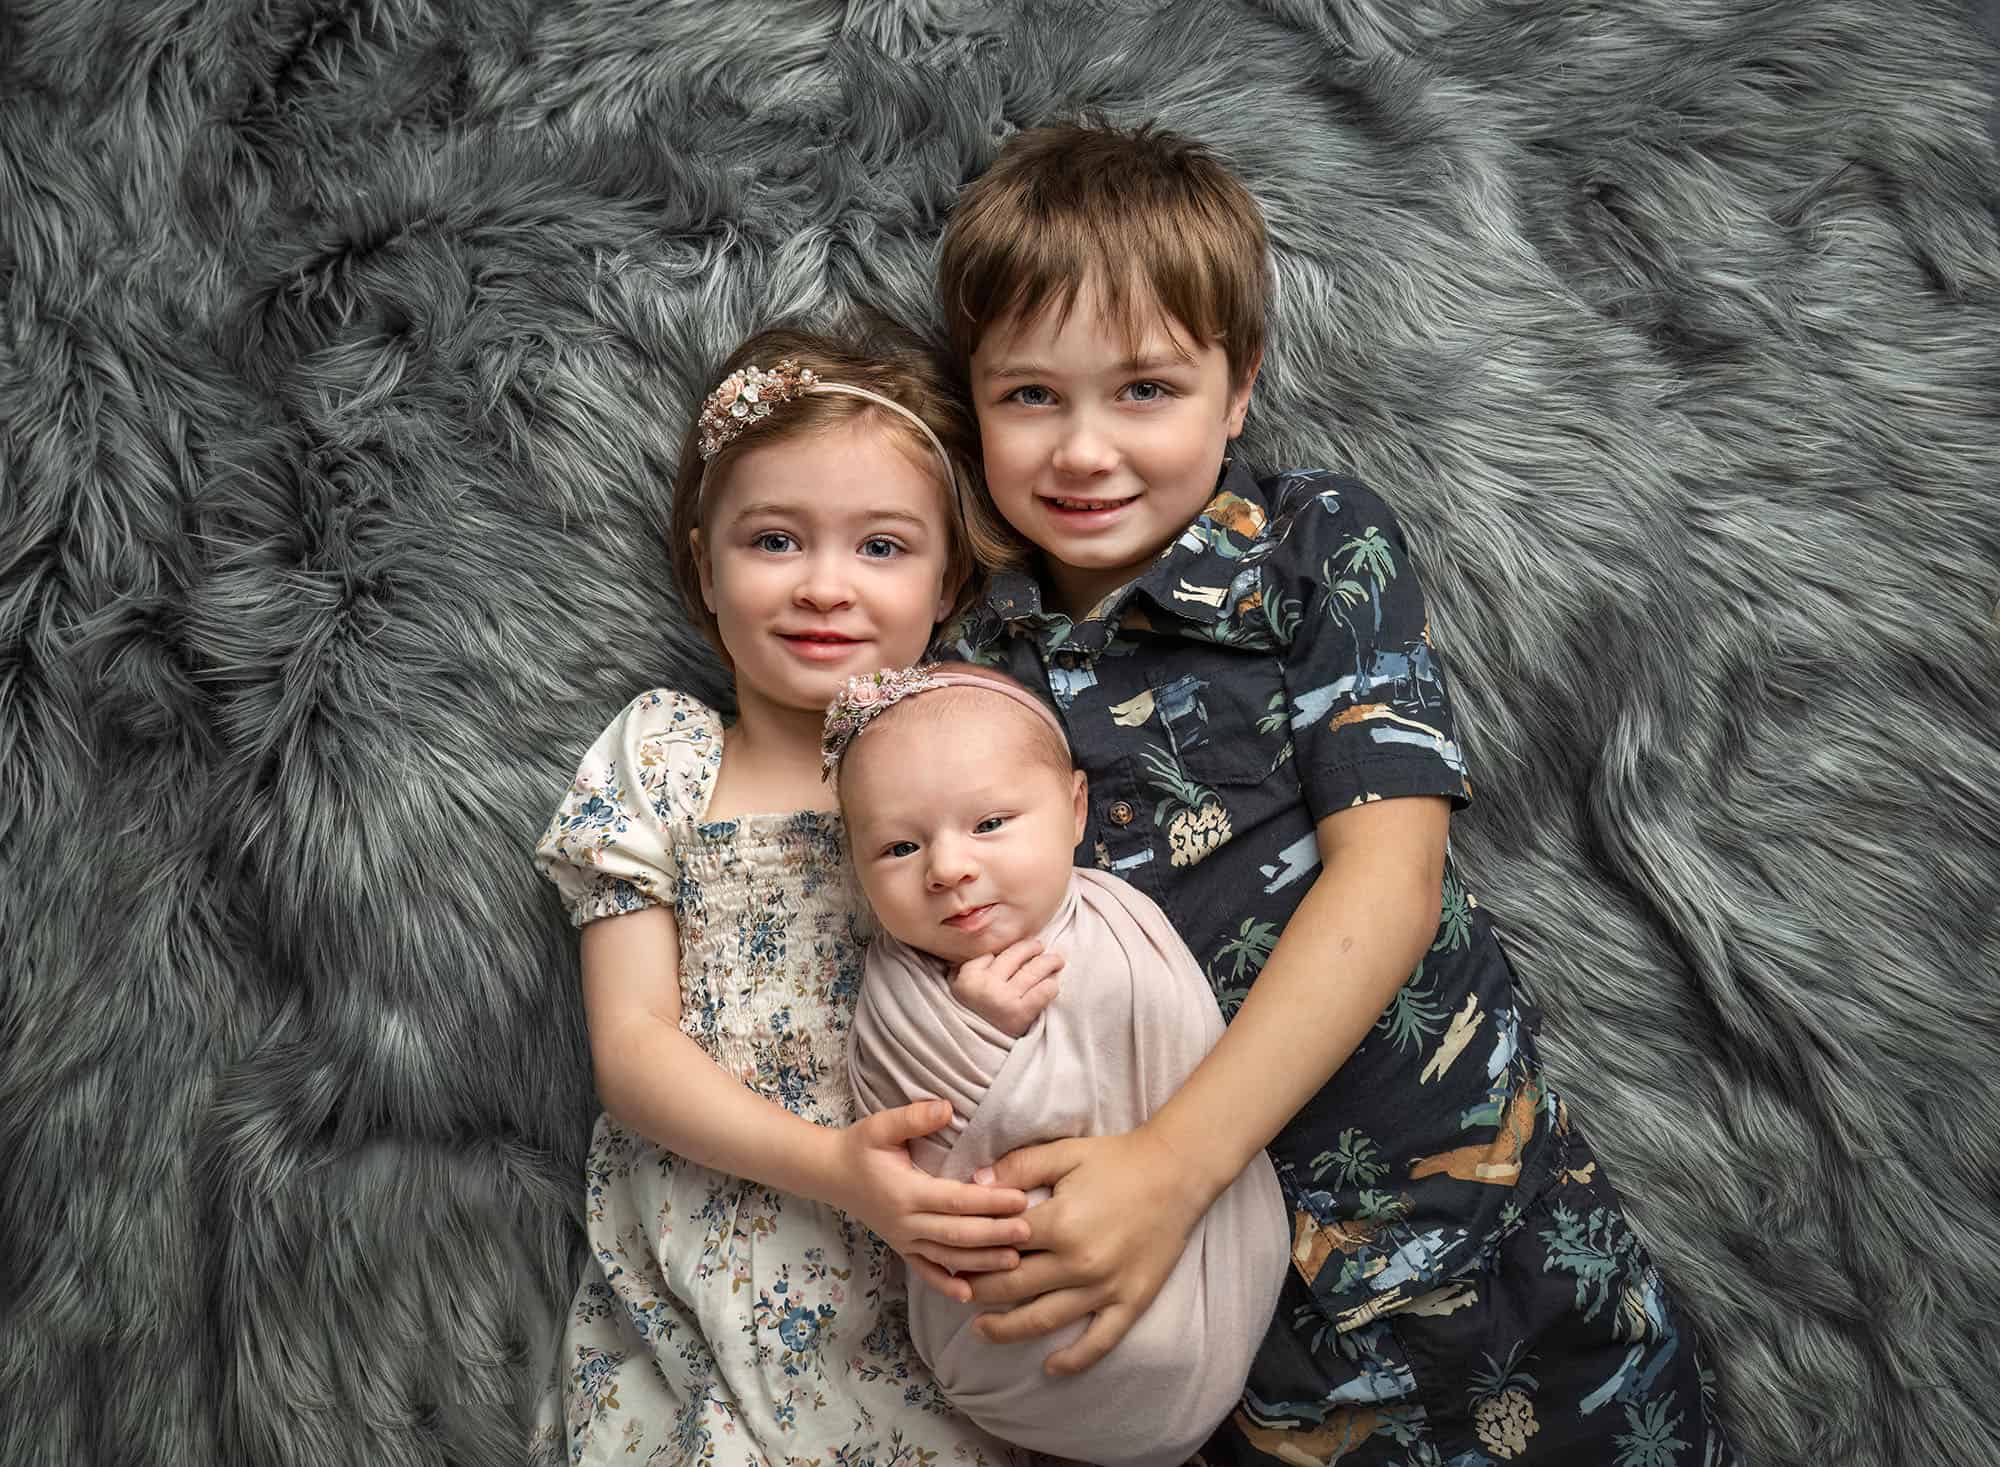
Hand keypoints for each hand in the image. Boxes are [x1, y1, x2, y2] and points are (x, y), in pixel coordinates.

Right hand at [826, 1100, 1034, 1302]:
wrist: (830, 1174)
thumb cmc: (860, 1147)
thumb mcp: (881, 1125)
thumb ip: (913, 1117)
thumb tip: (947, 1107)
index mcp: (905, 1192)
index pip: (956, 1199)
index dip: (989, 1201)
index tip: (1020, 1198)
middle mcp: (905, 1222)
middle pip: (957, 1233)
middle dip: (995, 1234)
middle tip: (1029, 1232)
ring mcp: (903, 1239)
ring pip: (947, 1256)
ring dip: (981, 1261)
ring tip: (1015, 1262)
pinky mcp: (901, 1248)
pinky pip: (925, 1271)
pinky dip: (946, 1284)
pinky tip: (969, 1294)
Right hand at [950, 939, 1064, 1036]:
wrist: (971, 1057)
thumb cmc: (966, 1019)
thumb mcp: (955, 990)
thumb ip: (967, 968)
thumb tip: (989, 951)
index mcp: (968, 977)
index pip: (993, 952)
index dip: (1009, 948)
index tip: (1018, 947)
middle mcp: (986, 984)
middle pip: (1015, 956)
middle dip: (1032, 948)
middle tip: (1041, 947)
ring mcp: (1004, 999)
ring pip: (1032, 971)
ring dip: (1049, 962)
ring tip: (1057, 960)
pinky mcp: (1020, 1014)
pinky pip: (1041, 992)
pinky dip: (1050, 986)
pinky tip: (1053, 984)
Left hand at [963, 1127, 1210, 1373]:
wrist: (1176, 1173)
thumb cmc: (1118, 1159)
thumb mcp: (1064, 1152)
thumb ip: (1018, 1167)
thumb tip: (975, 1181)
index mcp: (1059, 1223)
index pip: (999, 1248)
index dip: (970, 1254)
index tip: (949, 1259)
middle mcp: (1079, 1262)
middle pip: (1014, 1288)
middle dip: (978, 1293)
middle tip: (955, 1293)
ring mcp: (1105, 1287)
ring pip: (1045, 1320)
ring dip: (1007, 1329)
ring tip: (981, 1330)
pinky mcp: (1131, 1301)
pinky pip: (1099, 1341)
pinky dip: (1074, 1359)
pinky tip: (1051, 1367)